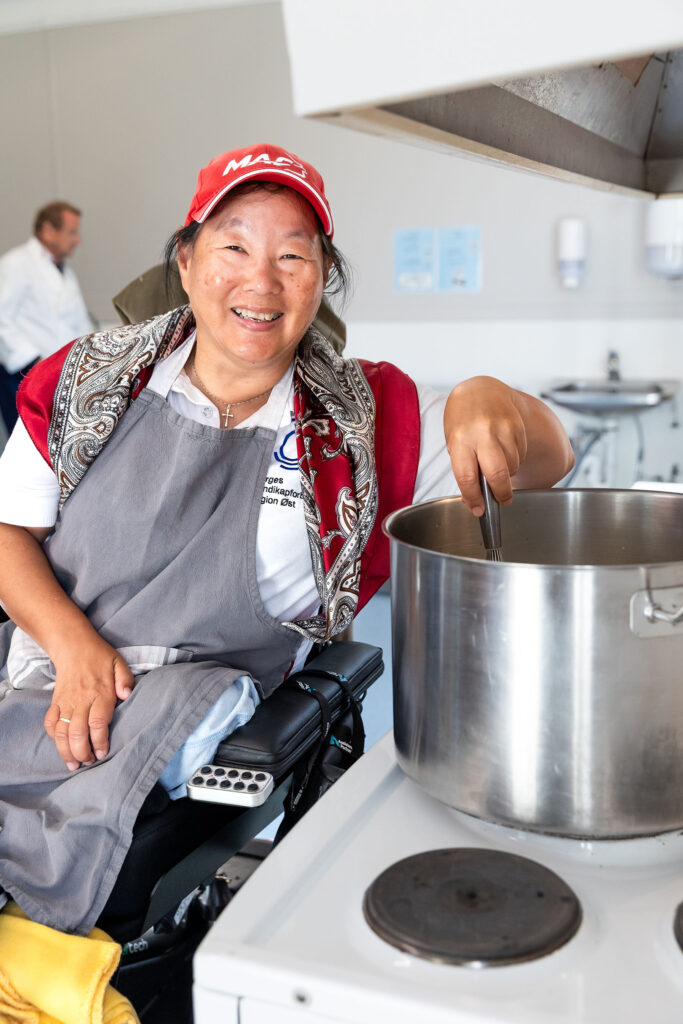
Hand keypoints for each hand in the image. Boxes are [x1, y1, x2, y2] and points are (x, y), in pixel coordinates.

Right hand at [44, 636, 133, 770]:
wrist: (74, 647)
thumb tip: (127, 695)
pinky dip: (54, 737)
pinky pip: (50, 723)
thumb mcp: (119, 663)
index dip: (99, 742)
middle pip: (77, 732)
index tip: (103, 753)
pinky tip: (62, 747)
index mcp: (100, 693)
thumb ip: (125, 680)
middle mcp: (81, 700)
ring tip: (74, 765)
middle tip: (89, 762)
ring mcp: (65, 702)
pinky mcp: (55, 702)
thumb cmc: (100, 657)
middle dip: (82, 752)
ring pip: (61, 732)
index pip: (97, 723)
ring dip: (66, 751)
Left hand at [444, 376, 527, 514]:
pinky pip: (521, 454)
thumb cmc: (462, 421)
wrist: (480, 390)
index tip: (478, 510)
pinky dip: (514, 459)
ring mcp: (502, 428)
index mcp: (460, 439)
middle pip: (497, 474)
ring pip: (512, 466)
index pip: (466, 477)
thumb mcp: (454, 443)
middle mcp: (482, 433)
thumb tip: (474, 499)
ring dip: (507, 474)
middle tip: (502, 501)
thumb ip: (464, 467)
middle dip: (501, 494)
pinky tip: (504, 449)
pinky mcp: (517, 426)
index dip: (473, 498)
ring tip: (497, 464)